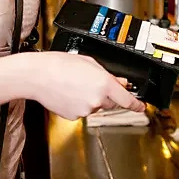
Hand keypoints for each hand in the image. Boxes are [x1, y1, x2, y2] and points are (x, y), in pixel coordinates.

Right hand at [26, 52, 145, 120]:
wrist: (37, 75)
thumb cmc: (58, 64)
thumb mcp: (89, 62)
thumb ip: (107, 74)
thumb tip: (119, 82)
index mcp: (104, 83)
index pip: (127, 99)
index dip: (136, 104)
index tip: (141, 107)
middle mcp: (97, 99)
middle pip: (111, 103)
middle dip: (107, 95)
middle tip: (92, 83)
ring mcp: (85, 109)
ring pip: (95, 106)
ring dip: (90, 98)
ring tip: (73, 84)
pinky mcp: (74, 116)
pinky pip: (82, 110)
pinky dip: (78, 103)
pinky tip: (68, 92)